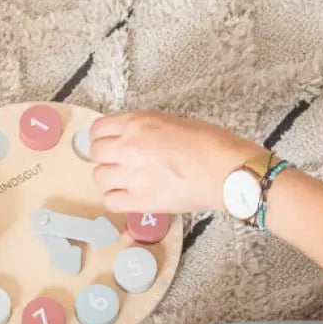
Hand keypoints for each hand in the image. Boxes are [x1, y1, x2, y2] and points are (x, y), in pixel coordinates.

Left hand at [90, 111, 262, 213]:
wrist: (227, 171)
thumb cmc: (210, 143)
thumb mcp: (172, 122)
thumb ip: (145, 129)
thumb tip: (131, 138)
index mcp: (138, 123)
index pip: (98, 129)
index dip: (102, 137)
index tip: (109, 143)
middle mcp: (129, 147)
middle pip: (95, 153)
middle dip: (106, 157)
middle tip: (120, 162)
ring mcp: (133, 175)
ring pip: (99, 177)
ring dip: (111, 178)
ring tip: (128, 180)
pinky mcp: (141, 201)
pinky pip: (111, 201)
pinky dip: (117, 199)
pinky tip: (131, 196)